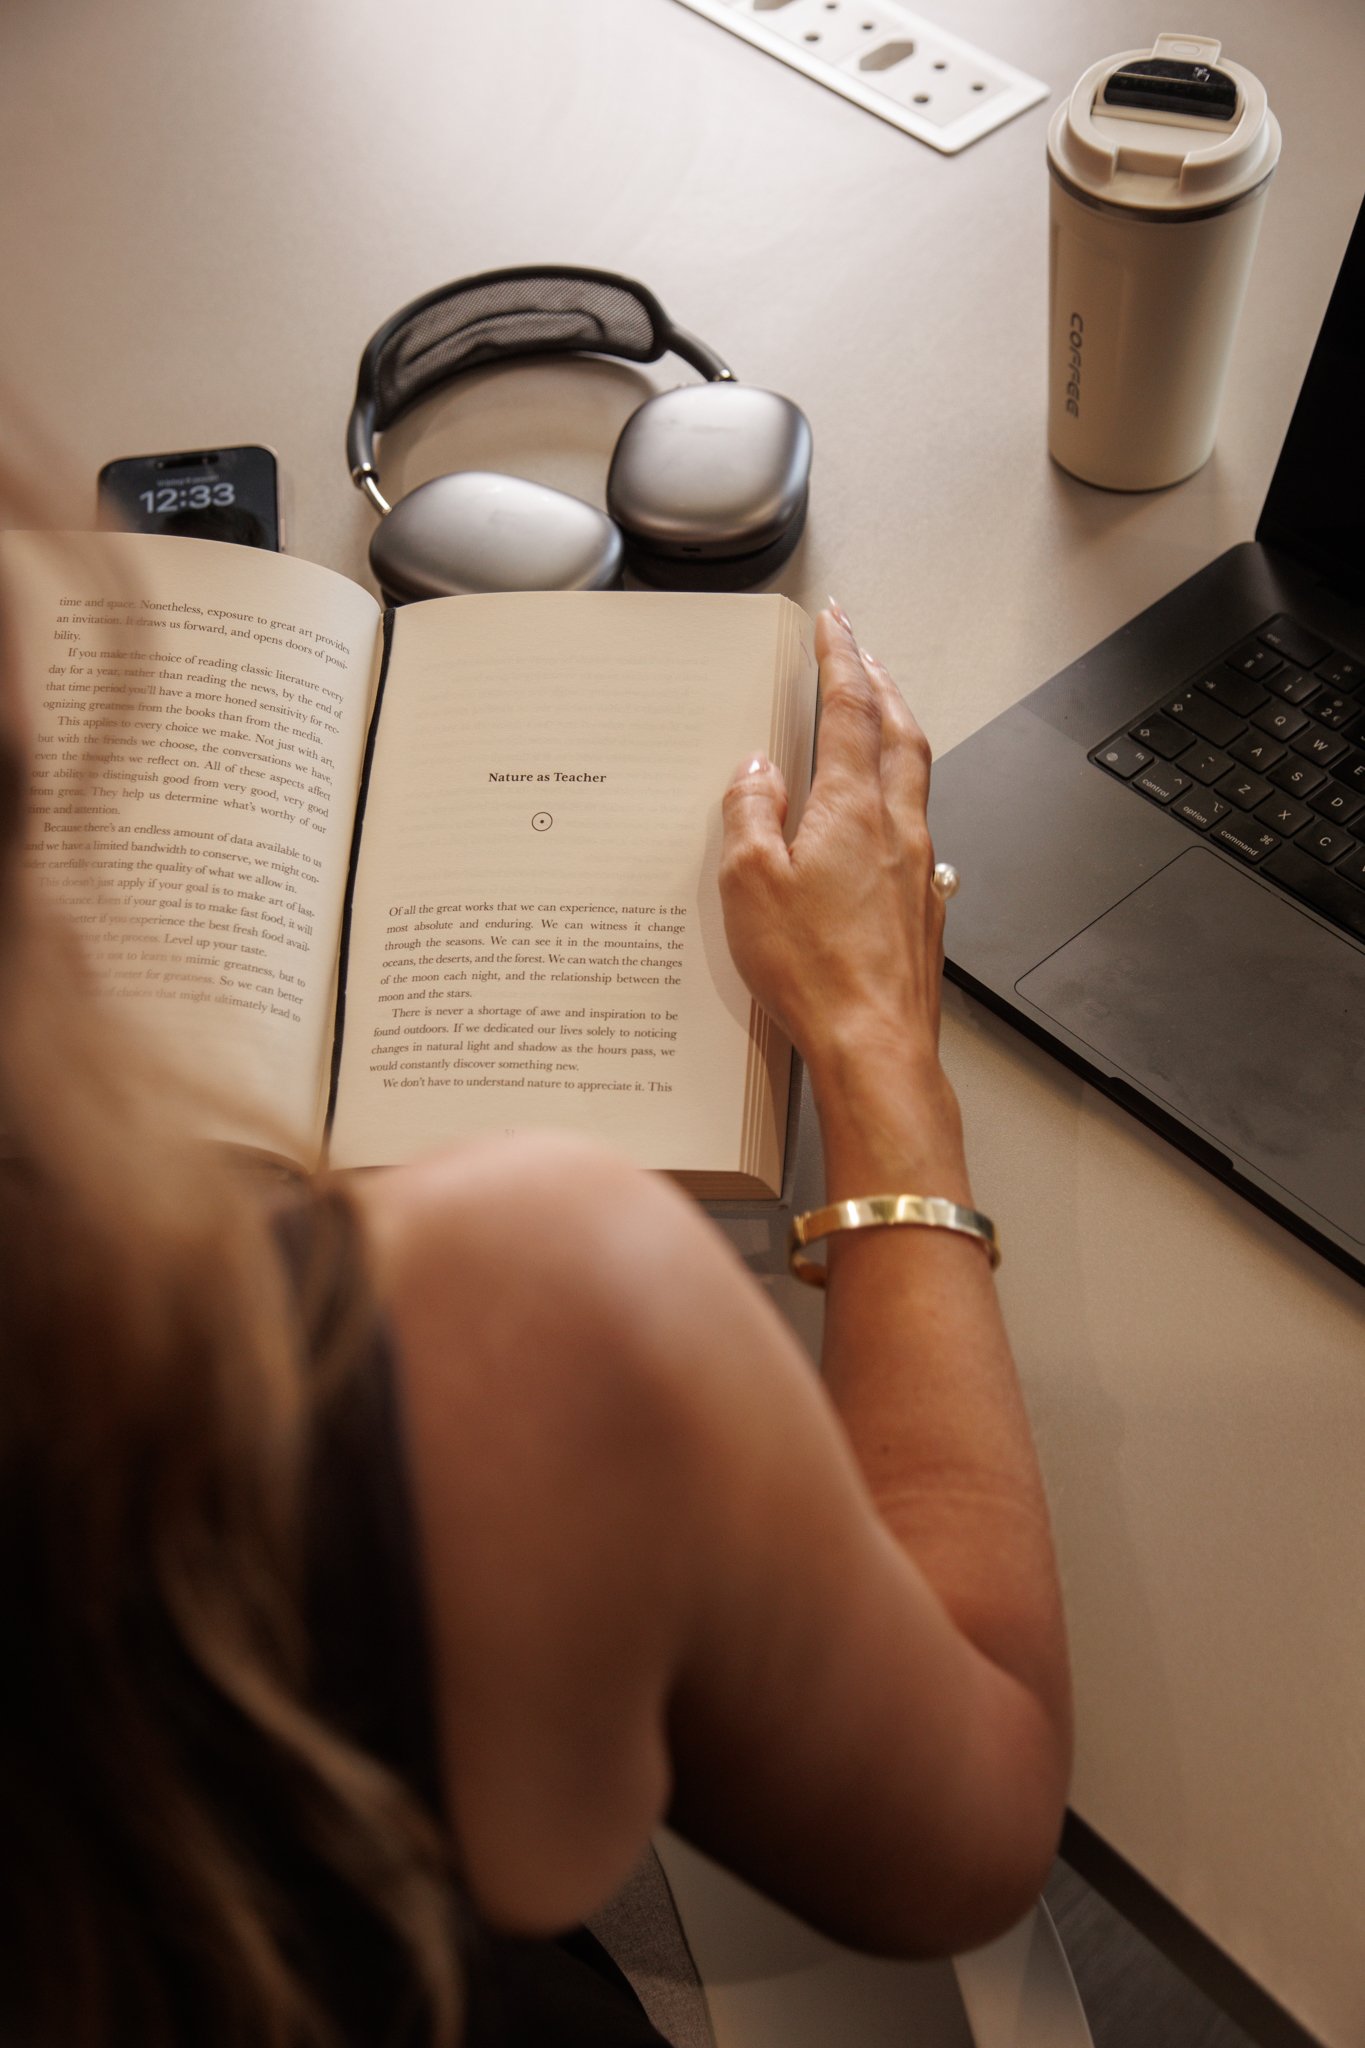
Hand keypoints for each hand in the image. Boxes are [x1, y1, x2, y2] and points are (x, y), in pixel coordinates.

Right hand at [720, 606, 946, 1083]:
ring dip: (898, 733)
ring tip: (881, 716)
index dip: (841, 658)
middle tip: (863, 653)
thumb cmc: (815, 972)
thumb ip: (749, 814)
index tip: (835, 624)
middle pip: (900, 731)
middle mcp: (897, 828)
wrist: (874, 1042)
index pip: (850, 709)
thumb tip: (754, 771)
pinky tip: (898, 819)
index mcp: (853, 808)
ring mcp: (918, 867)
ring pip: (916, 777)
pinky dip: (905, 800)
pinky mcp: (922, 907)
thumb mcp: (750, 883)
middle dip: (880, 683)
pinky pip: (919, 831)